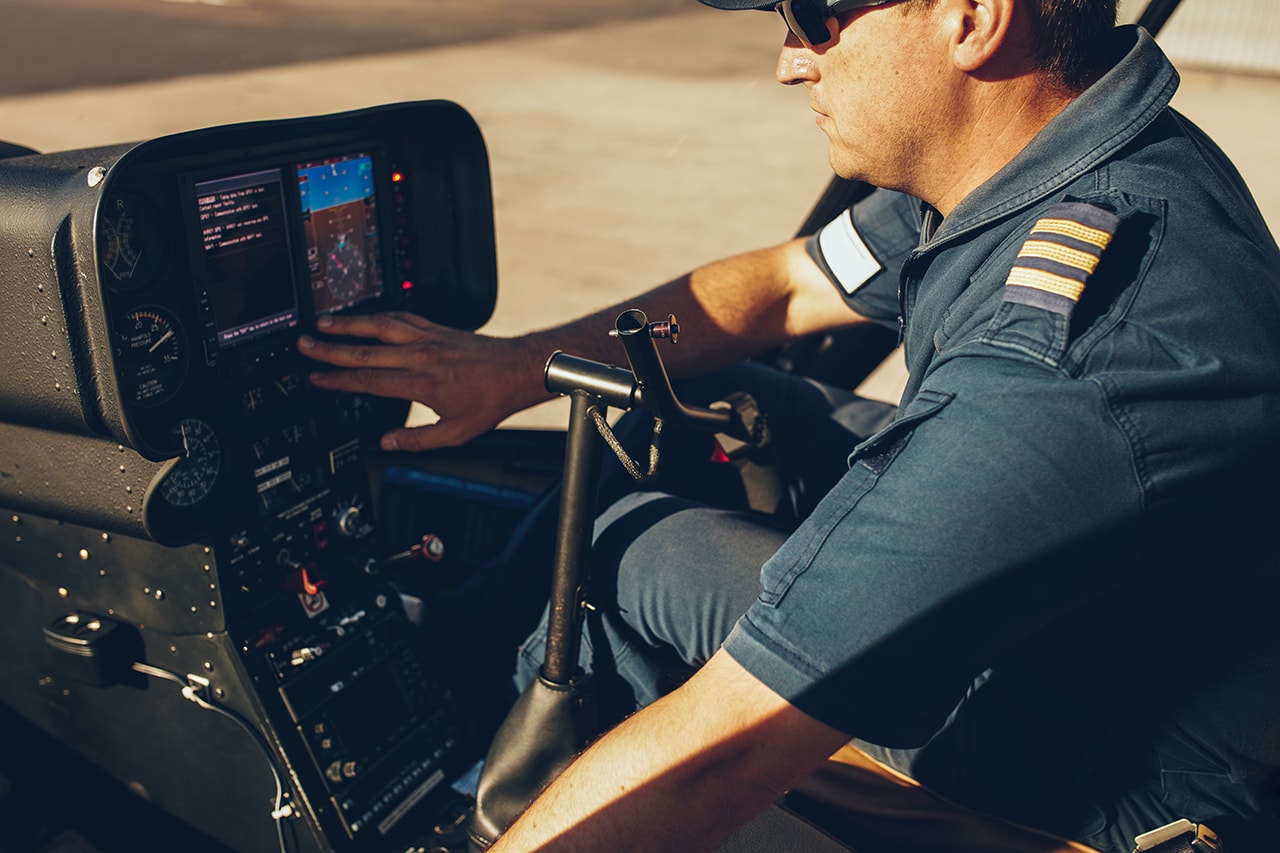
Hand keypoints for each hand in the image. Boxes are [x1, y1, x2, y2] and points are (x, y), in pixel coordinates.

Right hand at [297, 312, 545, 451]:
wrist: (518, 370)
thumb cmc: (491, 401)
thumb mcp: (456, 433)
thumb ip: (417, 440)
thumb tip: (386, 444)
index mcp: (421, 383)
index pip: (368, 380)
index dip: (337, 381)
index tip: (315, 379)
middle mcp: (421, 356)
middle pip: (365, 350)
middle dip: (330, 348)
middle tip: (304, 345)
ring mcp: (428, 338)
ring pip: (380, 326)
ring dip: (349, 323)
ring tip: (323, 322)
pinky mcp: (437, 328)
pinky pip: (402, 316)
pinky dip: (379, 316)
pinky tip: (365, 317)